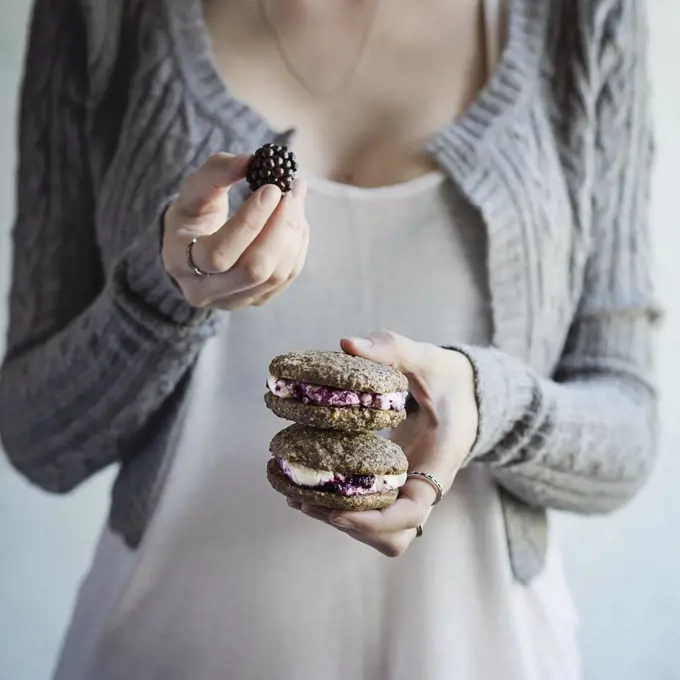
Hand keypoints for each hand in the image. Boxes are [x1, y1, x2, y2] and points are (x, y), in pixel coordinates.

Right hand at [162, 153, 308, 309]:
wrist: (194, 247)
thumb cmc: (193, 214)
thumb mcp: (193, 190)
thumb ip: (217, 171)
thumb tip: (251, 161)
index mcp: (180, 263)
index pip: (219, 254)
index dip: (249, 222)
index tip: (271, 189)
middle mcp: (205, 291)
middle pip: (254, 270)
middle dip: (280, 228)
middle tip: (292, 192)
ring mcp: (234, 301)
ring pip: (276, 275)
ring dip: (293, 233)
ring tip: (295, 199)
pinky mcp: (257, 299)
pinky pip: (288, 276)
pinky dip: (298, 244)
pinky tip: (295, 219)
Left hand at [289, 330, 478, 556]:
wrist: (463, 392)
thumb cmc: (446, 376)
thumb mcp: (427, 357)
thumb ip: (392, 348)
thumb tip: (348, 344)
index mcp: (440, 462)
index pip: (414, 512)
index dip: (375, 520)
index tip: (337, 510)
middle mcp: (425, 486)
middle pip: (393, 536)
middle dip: (351, 526)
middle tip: (307, 500)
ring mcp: (410, 490)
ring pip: (380, 533)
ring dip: (341, 522)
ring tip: (298, 498)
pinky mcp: (394, 486)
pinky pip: (369, 511)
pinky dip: (339, 508)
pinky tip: (305, 490)